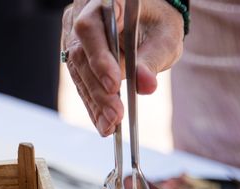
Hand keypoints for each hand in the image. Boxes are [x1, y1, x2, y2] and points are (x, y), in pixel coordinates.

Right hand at [62, 0, 183, 135]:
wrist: (148, 20)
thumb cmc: (157, 22)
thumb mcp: (165, 37)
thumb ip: (153, 59)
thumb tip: (146, 86)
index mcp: (105, 2)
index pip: (91, 28)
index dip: (99, 58)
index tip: (114, 85)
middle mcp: (82, 16)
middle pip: (81, 56)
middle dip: (98, 90)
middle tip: (116, 116)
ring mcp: (74, 38)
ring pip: (78, 73)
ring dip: (95, 103)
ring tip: (110, 126)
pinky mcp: (76, 58)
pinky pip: (81, 83)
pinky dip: (93, 106)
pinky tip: (104, 124)